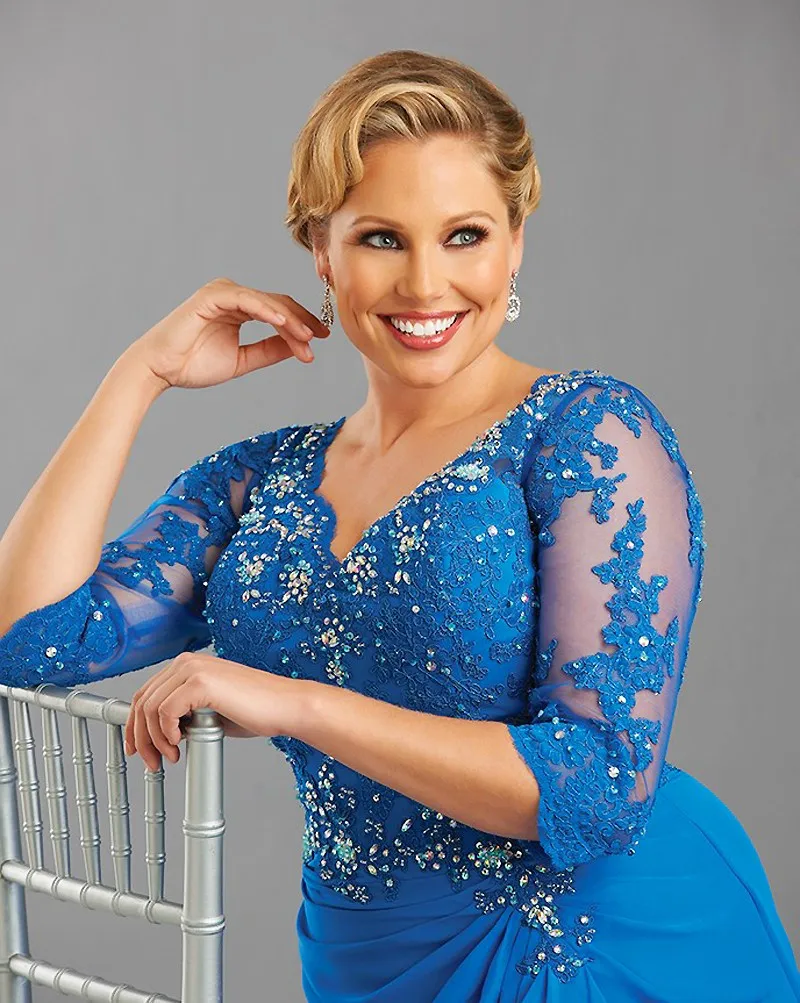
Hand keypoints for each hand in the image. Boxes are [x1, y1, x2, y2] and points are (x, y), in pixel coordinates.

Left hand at [123, 651, 298, 770]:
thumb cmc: (255, 710)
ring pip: (149, 708)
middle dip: (141, 737)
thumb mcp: (210, 710)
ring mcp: (193, 669)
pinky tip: (181, 742)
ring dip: (155, 739)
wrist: (284, 706)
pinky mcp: (200, 682)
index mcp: (188, 665)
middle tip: (151, 761)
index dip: (135, 724)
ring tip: (171, 756)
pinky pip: (165, 711)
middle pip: (142, 700)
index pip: (146, 693)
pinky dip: (167, 732)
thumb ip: (185, 714)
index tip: (137, 748)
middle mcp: (187, 662)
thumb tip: (161, 734)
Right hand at [125, 277, 330, 390]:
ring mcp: (223, 292)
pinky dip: (267, 311)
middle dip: (302, 323)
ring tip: (307, 338)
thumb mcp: (243, 360)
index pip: (279, 312)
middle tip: (321, 339)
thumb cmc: (194, 365)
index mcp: (240, 308)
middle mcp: (233, 295)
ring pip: (267, 303)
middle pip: (278, 304)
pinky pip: (247, 301)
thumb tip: (299, 347)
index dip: (302, 325)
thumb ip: (269, 351)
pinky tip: (284, 324)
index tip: (322, 340)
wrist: (161, 369)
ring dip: (289, 321)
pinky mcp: (212, 296)